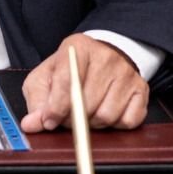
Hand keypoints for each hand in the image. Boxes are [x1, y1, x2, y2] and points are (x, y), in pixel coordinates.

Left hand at [20, 33, 148, 132]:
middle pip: (87, 103)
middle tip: (67, 117)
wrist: (103, 56)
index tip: (50, 121)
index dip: (56, 107)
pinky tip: (106, 112)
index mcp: (77, 48)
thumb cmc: (70, 69)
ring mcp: (126, 73)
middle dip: (72, 119)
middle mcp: (105, 57)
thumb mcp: (46, 77)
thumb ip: (37, 100)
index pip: (68, 81)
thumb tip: (32, 124)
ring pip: (106, 116)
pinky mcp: (141, 89)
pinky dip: (114, 125)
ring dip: (92, 124)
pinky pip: (128, 121)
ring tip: (86, 113)